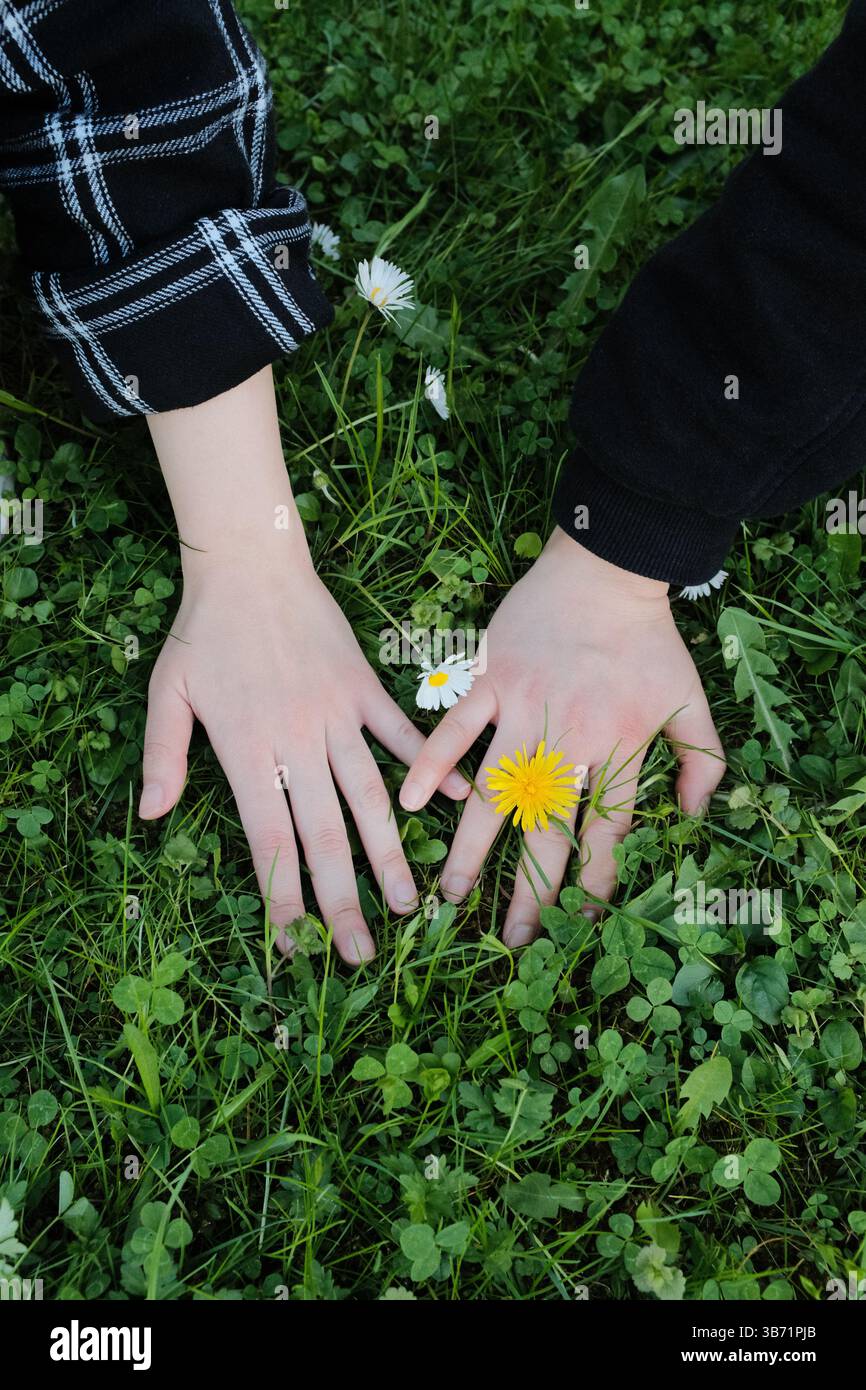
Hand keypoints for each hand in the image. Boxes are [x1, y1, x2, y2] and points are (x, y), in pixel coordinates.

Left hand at [139, 547, 467, 963]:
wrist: (250, 564)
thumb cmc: (203, 632)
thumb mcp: (166, 693)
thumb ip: (163, 757)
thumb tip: (151, 817)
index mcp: (247, 750)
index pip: (268, 840)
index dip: (281, 896)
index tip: (293, 944)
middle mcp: (296, 742)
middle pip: (323, 835)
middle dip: (341, 901)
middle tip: (360, 954)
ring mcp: (336, 716)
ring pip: (369, 797)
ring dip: (390, 854)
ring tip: (411, 903)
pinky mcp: (364, 690)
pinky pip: (400, 736)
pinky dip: (431, 769)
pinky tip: (461, 801)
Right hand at [400, 527, 724, 945]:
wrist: (608, 571)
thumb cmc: (649, 640)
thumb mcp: (692, 700)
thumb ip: (702, 762)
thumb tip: (694, 817)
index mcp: (618, 746)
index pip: (607, 831)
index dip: (595, 882)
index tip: (581, 923)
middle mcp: (569, 738)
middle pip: (546, 828)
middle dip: (530, 888)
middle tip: (513, 938)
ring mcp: (524, 709)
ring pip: (494, 790)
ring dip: (471, 846)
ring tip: (450, 894)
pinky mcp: (492, 680)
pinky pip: (455, 727)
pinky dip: (432, 763)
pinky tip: (408, 804)